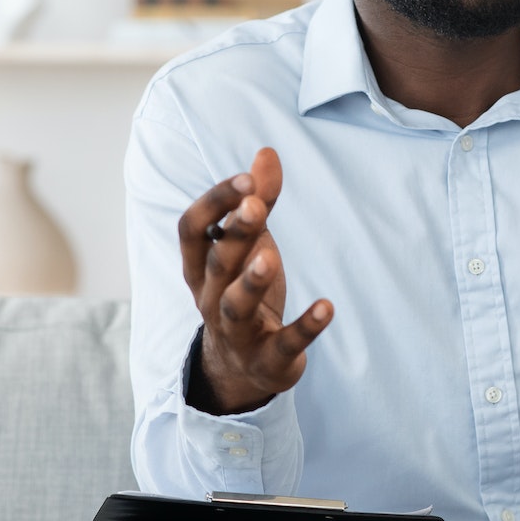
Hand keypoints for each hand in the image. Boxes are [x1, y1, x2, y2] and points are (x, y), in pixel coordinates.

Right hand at [176, 147, 333, 415]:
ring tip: (270, 257)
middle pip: (217, 264)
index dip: (215, 203)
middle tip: (256, 205)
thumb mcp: (250, 245)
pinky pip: (284, 343)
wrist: (242, 368)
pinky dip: (305, 326)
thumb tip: (267, 152)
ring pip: (236, 307)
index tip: (245, 180)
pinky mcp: (268, 359)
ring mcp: (236, 332)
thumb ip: (259, 201)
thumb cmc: (242, 291)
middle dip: (236, 234)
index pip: (192, 229)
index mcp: (200, 267)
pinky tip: (327, 307)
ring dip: (251, 281)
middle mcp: (210, 298)